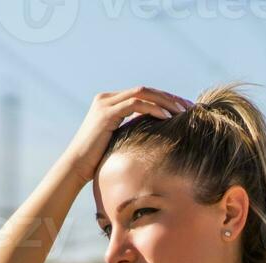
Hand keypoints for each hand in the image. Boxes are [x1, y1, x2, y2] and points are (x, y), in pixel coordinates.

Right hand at [64, 86, 192, 184]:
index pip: (142, 94)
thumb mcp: (118, 141)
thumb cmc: (96, 162)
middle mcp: (106, 99)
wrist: (75, 168)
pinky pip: (136, 104)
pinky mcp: (106, 113)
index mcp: (109, 103)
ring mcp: (105, 104)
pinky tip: (167, 117)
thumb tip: (155, 133)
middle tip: (189, 107)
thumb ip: (132, 130)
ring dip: (165, 101)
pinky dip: (154, 108)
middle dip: (169, 97)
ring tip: (182, 112)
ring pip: (143, 93)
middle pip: (145, 90)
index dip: (165, 99)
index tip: (183, 109)